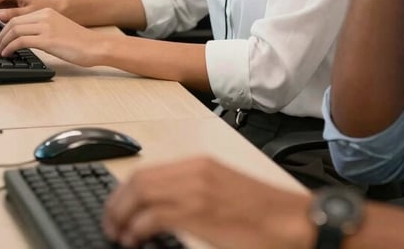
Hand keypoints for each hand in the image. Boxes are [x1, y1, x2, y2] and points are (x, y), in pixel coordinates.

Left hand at [0, 8, 101, 65]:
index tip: (0, 41)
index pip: (18, 18)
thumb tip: (25, 40)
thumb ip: (43, 30)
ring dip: (2, 43)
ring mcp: (46, 27)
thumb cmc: (80, 43)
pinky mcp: (47, 39)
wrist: (95, 46)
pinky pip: (20, 41)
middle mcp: (45, 16)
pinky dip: (10, 48)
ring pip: (13, 30)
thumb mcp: (59, 30)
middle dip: (0, 37)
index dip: (4, 30)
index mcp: (48, 12)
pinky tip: (8, 55)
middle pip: (12, 23)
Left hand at [103, 157, 312, 248]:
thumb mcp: (223, 193)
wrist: (292, 221)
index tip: (116, 210)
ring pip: (140, 193)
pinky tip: (135, 242)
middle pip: (138, 179)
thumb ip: (194, 194)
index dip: (124, 192)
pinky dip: (136, 229)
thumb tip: (162, 210)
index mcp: (201, 164)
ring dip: (121, 216)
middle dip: (116, 204)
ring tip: (119, 236)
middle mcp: (195, 170)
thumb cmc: (264, 213)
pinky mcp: (199, 212)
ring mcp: (196, 189)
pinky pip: (153, 215)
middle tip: (111, 226)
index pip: (147, 170)